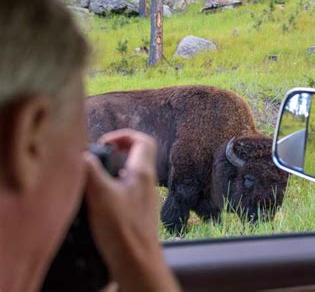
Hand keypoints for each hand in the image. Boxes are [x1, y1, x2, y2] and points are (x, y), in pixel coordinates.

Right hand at [84, 129, 178, 291]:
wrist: (137, 262)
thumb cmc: (124, 231)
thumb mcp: (101, 195)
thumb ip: (91, 171)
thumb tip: (83, 155)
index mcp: (143, 173)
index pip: (143, 140)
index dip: (124, 135)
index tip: (105, 143)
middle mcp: (147, 183)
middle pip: (137, 156)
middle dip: (116, 152)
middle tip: (98, 159)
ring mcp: (144, 198)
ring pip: (130, 174)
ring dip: (112, 171)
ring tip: (94, 178)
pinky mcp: (138, 212)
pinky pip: (127, 191)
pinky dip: (113, 188)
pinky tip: (98, 200)